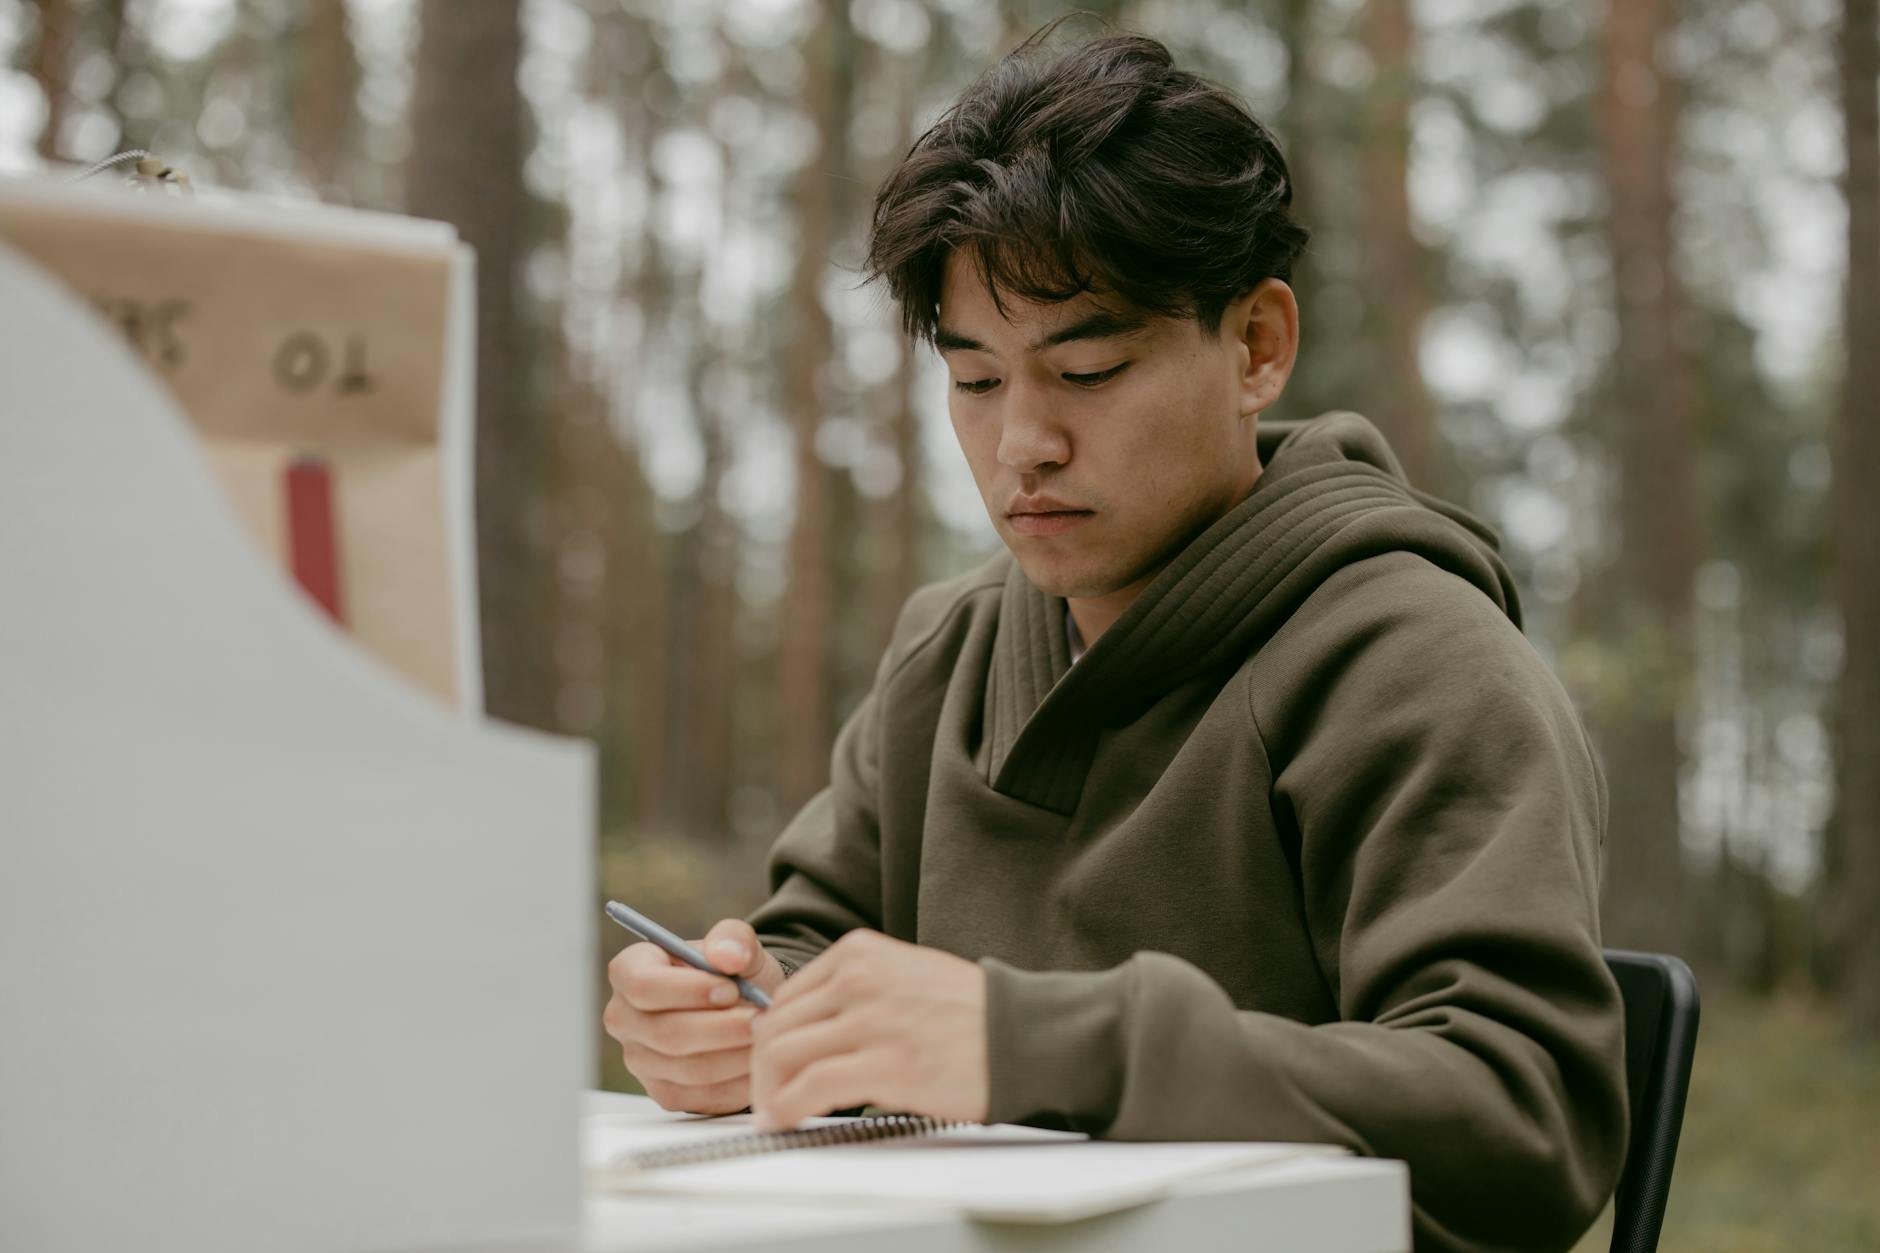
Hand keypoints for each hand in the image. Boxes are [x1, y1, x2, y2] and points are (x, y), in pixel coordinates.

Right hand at [602, 918, 787, 1114]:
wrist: (743, 1008)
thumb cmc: (731, 972)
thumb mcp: (737, 944)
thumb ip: (733, 939)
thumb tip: (728, 956)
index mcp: (629, 972)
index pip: (643, 986)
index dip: (688, 990)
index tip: (731, 989)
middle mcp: (625, 1019)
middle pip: (668, 1033)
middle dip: (723, 1028)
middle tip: (763, 1018)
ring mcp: (641, 1061)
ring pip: (690, 1069)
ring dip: (737, 1055)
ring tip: (767, 1036)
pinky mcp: (666, 1094)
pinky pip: (703, 1096)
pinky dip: (738, 1081)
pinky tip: (759, 1060)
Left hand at [749, 930, 987, 1130]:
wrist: (1022, 1035)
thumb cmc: (970, 1014)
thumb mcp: (904, 975)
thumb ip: (853, 991)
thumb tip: (800, 1030)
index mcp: (861, 953)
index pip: (784, 997)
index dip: (769, 1038)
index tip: (772, 1066)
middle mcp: (859, 979)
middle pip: (774, 1026)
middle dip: (762, 1069)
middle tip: (768, 1097)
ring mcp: (870, 1020)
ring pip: (781, 1056)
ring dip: (768, 1092)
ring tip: (777, 1113)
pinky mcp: (884, 1065)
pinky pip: (808, 1089)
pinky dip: (786, 1109)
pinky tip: (787, 1122)